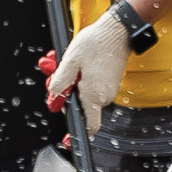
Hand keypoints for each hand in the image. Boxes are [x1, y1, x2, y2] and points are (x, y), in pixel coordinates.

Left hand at [45, 10, 130, 135]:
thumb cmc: (97, 43)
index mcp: (93, 95)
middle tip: (59, 76)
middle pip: (81, 106)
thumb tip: (54, 96)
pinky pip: (94, 88)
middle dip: (68, 93)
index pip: (89, 126)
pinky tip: (81, 65)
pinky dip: (84, 79)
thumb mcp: (70, 60)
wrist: (117, 31)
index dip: (77, 133)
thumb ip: (60, 81)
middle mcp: (104, 96)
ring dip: (75, 84)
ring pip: (86, 95)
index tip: (68, 139)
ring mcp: (109, 90)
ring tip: (72, 66)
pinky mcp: (111, 83)